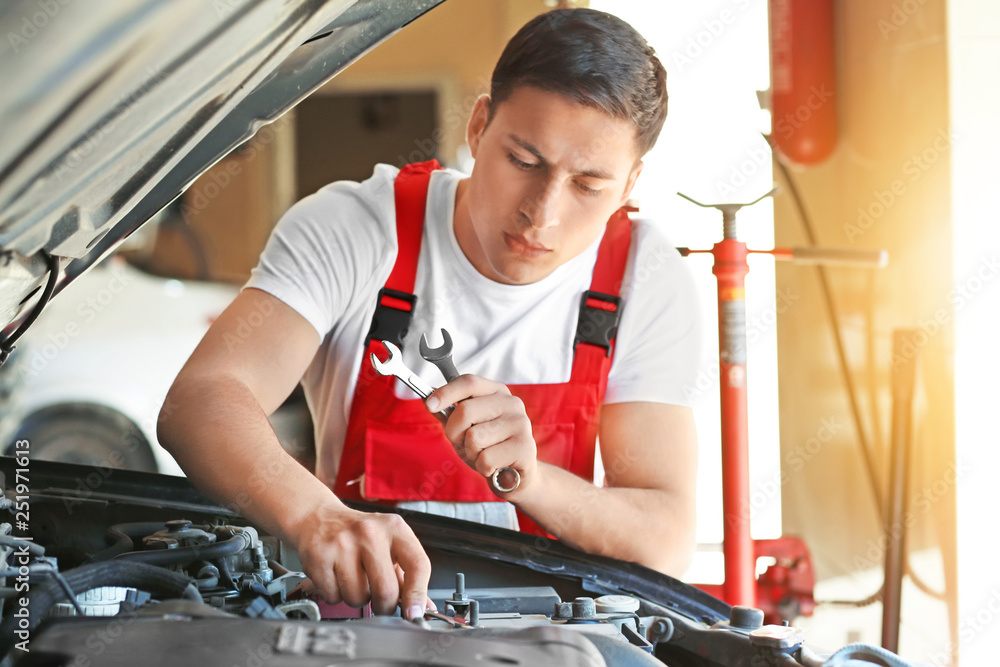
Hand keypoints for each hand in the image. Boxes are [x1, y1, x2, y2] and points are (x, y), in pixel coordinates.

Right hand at [287, 501, 431, 619]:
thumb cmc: (359, 533)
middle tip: (380, 601)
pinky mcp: (320, 556)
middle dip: (384, 606)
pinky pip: (334, 596)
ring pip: (358, 598)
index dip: (418, 594)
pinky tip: (335, 576)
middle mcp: (370, 532)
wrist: (319, 518)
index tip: (414, 613)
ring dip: (357, 599)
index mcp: (395, 528)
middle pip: (386, 590)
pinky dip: (335, 595)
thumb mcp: (389, 544)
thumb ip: (407, 575)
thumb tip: (423, 606)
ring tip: (353, 578)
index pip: (417, 564)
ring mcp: (343, 543)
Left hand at [425, 375, 537, 496]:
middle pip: (465, 410)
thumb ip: (447, 413)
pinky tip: (494, 466)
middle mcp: (511, 403)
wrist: (513, 476)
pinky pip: (486, 458)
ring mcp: (520, 424)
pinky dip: (482, 467)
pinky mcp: (525, 447)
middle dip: (454, 432)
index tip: (429, 404)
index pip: (469, 382)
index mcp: (496, 392)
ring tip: (483, 455)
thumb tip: (426, 397)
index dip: (446, 392)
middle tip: (463, 443)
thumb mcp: (464, 429)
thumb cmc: (487, 448)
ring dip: (471, 453)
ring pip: (474, 437)